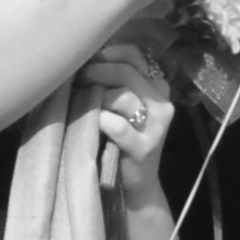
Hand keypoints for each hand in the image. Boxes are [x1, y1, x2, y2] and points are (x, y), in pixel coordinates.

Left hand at [87, 41, 174, 193]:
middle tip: (77, 79)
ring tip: (81, 103)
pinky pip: (117, 125)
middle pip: (127, 72)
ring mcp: (157, 126)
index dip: (108, 55)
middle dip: (96, 72)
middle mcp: (163, 103)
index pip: (135, 55)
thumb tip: (84, 60)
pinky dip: (99, 121)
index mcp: (158, 87)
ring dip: (96, 97)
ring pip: (123, 96)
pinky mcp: (145, 147)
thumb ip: (115, 84)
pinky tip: (92, 124)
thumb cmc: (123, 140)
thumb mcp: (125, 107)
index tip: (88, 62)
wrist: (137, 183)